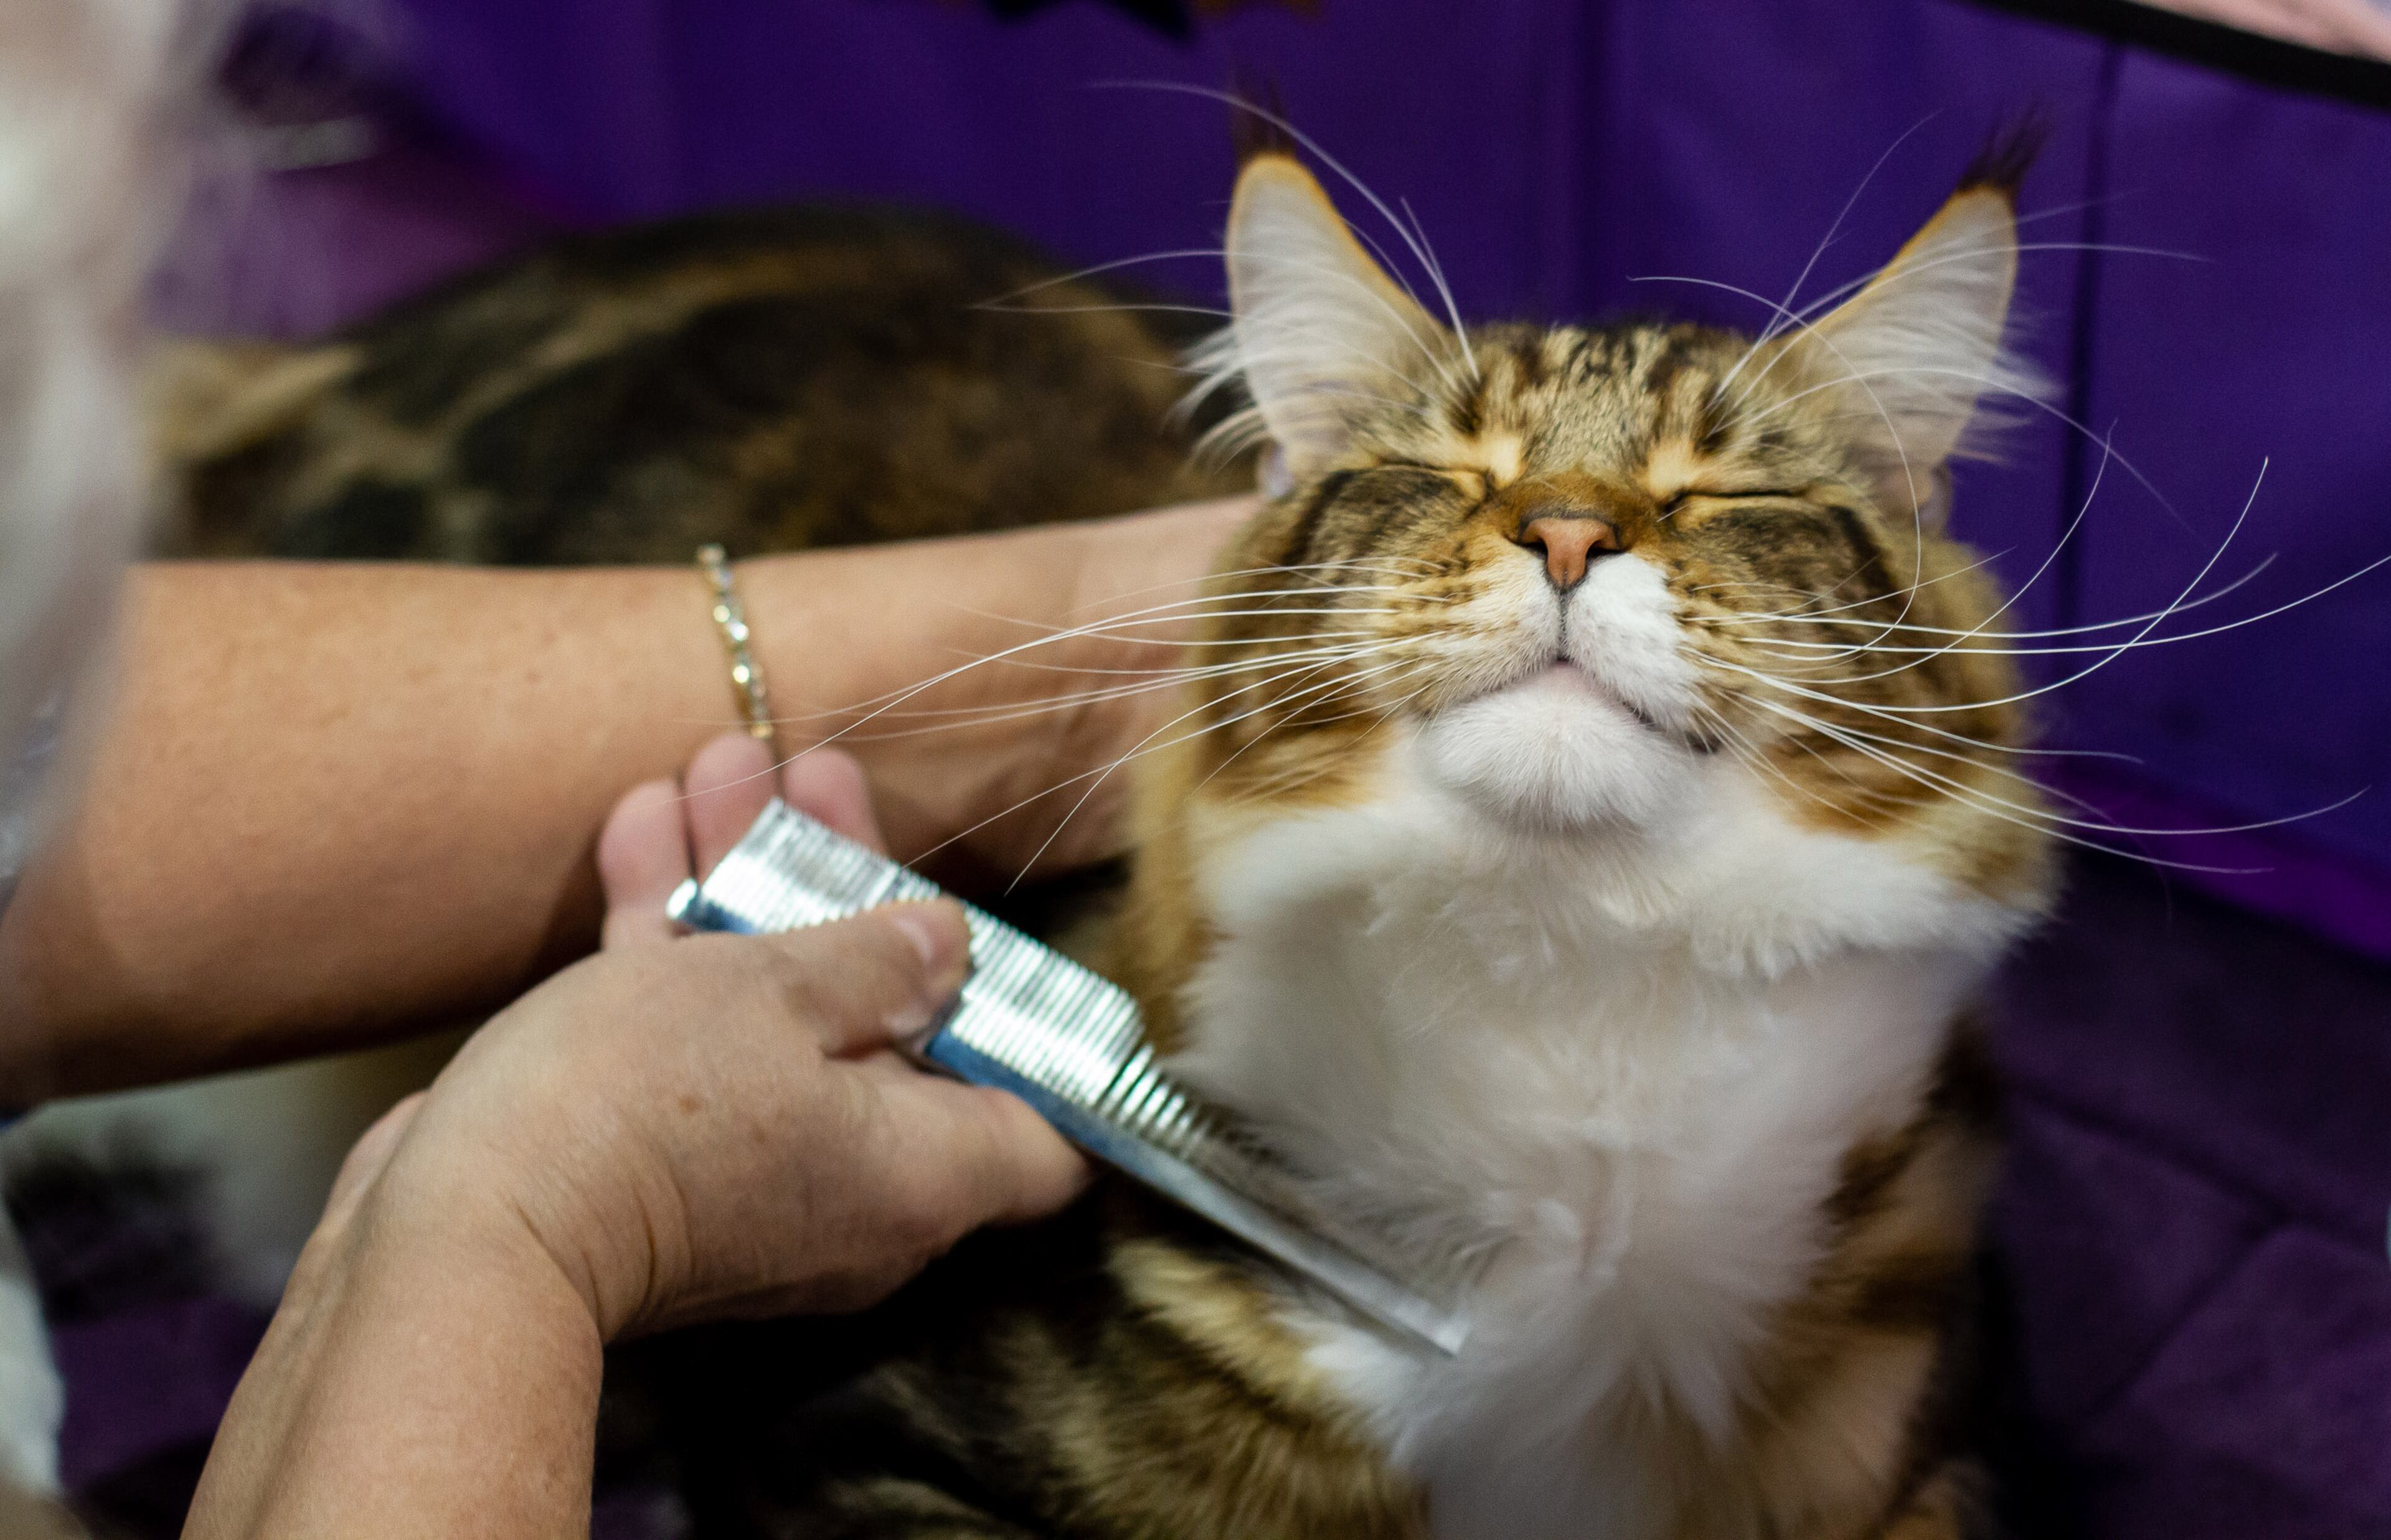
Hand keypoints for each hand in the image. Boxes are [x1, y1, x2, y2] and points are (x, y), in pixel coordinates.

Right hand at [329, 732, 1088, 1339]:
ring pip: (773, 1011)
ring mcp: (752, 1178)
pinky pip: (689, 1040)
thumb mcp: (774, 994)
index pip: (1044, 1135)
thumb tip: (945, 946)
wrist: (457, 1236)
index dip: (1045, 1044)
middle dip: (845, 887)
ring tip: (721, 765)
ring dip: (744, 884)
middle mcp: (856, 1191)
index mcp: (925, 1172)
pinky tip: (638, 823)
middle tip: (813, 776)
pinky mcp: (656, 1160)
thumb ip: (870, 959)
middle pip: (891, 1025)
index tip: (1009, 947)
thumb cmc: (639, 1110)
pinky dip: (670, 940)